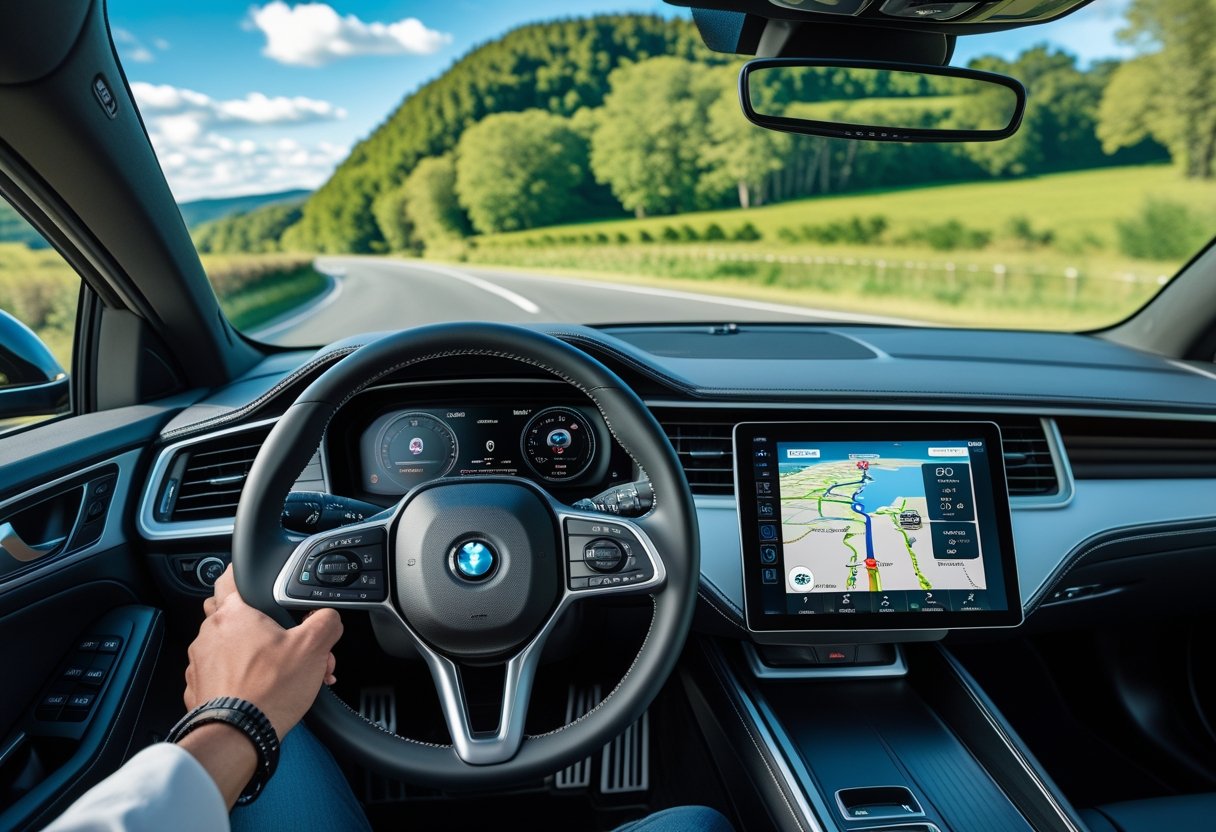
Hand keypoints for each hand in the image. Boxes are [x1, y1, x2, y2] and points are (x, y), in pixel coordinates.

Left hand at [186, 565, 341, 739]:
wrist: (237, 736)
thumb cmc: (269, 690)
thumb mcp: (314, 647)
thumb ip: (326, 621)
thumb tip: (330, 617)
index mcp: (234, 613)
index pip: (230, 577)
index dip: (245, 577)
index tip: (254, 582)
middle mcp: (209, 634)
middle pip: (232, 615)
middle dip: (259, 625)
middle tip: (281, 637)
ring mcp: (199, 662)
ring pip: (228, 647)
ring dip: (251, 655)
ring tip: (280, 673)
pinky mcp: (197, 688)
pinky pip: (219, 674)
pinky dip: (237, 679)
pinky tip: (260, 691)